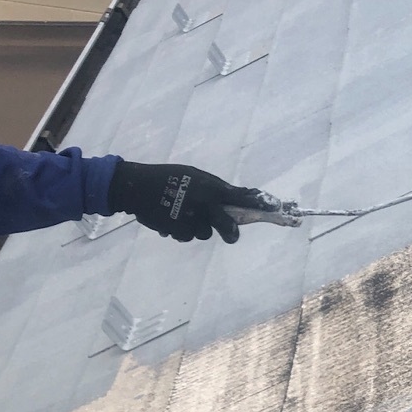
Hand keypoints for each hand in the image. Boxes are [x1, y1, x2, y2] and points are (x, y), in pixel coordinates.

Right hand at [107, 160, 265, 242]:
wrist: (137, 188)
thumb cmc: (169, 176)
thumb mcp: (195, 175)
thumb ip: (216, 188)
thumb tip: (237, 197)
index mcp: (211, 188)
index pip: (240, 197)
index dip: (258, 203)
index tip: (274, 207)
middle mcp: (204, 205)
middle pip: (228, 227)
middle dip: (232, 232)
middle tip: (231, 234)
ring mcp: (191, 220)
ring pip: (205, 233)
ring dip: (199, 227)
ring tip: (185, 214)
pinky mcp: (178, 230)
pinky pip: (188, 236)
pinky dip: (183, 230)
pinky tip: (173, 219)